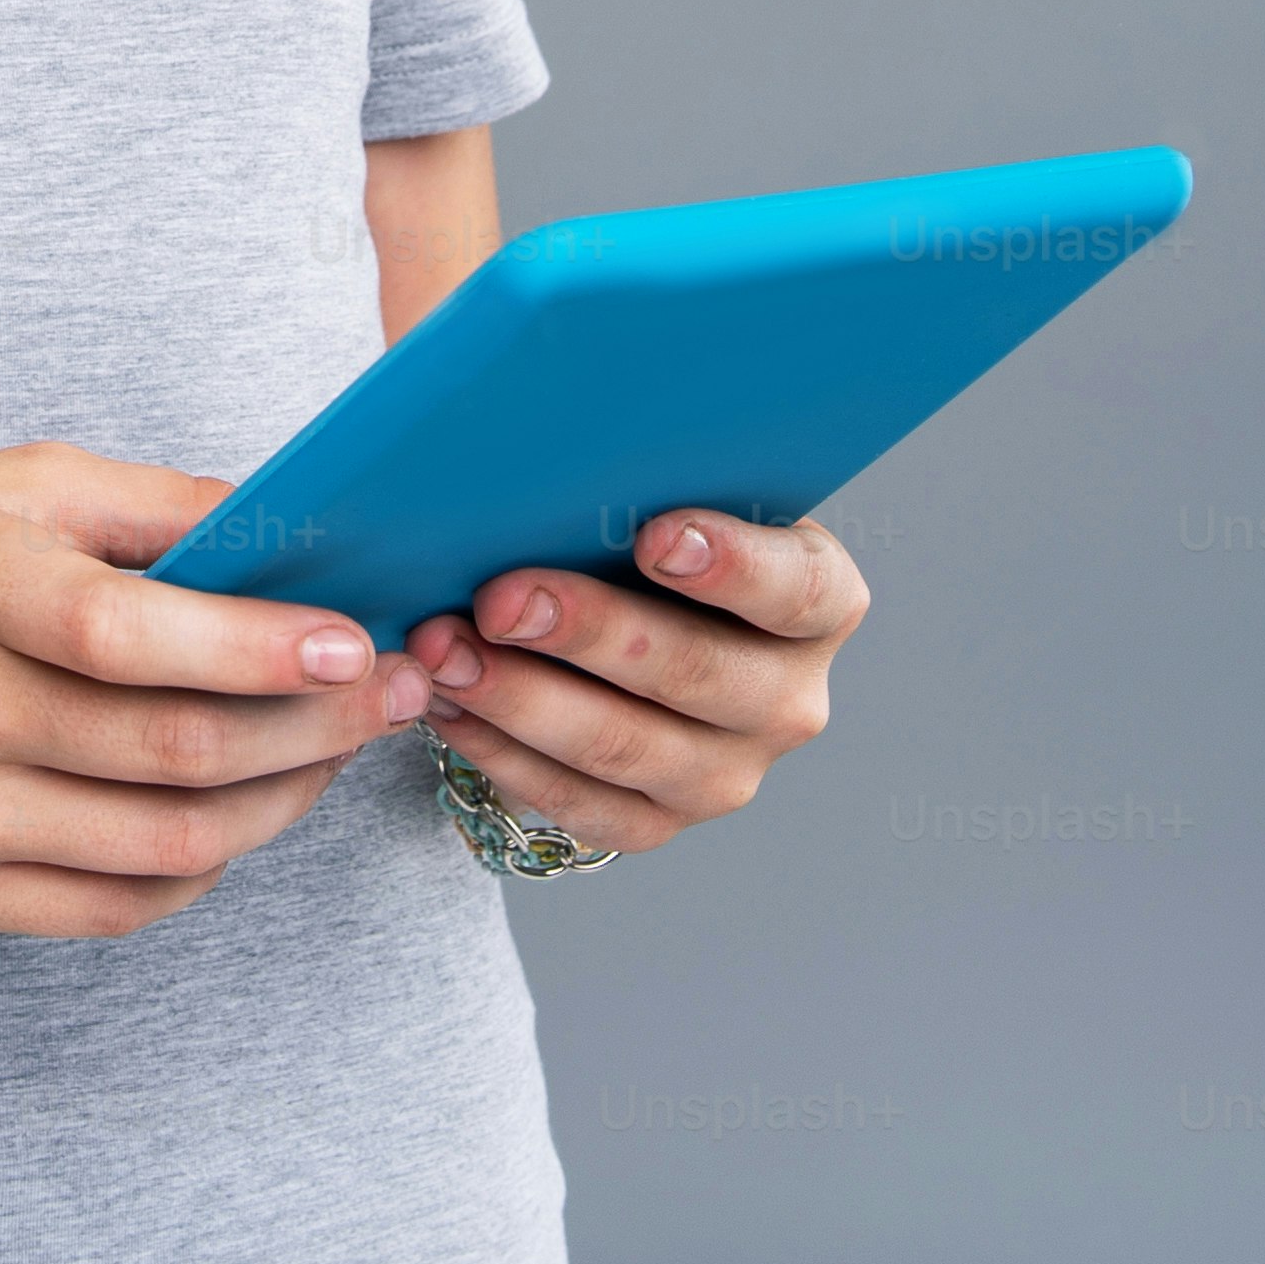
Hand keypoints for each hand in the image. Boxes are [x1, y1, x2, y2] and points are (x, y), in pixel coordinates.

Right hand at [0, 442, 442, 938]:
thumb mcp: (0, 481)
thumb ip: (152, 507)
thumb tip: (299, 534)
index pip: (128, 636)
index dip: (258, 649)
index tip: (355, 642)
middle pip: (173, 751)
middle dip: (315, 728)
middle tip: (392, 693)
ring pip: (169, 844)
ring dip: (283, 801)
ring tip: (332, 750)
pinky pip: (118, 906)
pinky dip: (205, 865)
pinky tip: (239, 809)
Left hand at [403, 510, 868, 857]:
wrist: (625, 612)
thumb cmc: (639, 526)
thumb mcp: (664, 487)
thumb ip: (635, 471)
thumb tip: (543, 443)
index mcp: (819, 602)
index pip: (797, 589)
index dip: (733, 566)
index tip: (654, 535)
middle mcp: (786, 699)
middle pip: (697, 674)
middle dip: (588, 634)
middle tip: (501, 599)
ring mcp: (726, 772)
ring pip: (627, 749)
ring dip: (524, 700)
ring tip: (446, 652)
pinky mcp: (657, 820)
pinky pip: (578, 803)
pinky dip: (503, 754)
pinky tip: (447, 705)